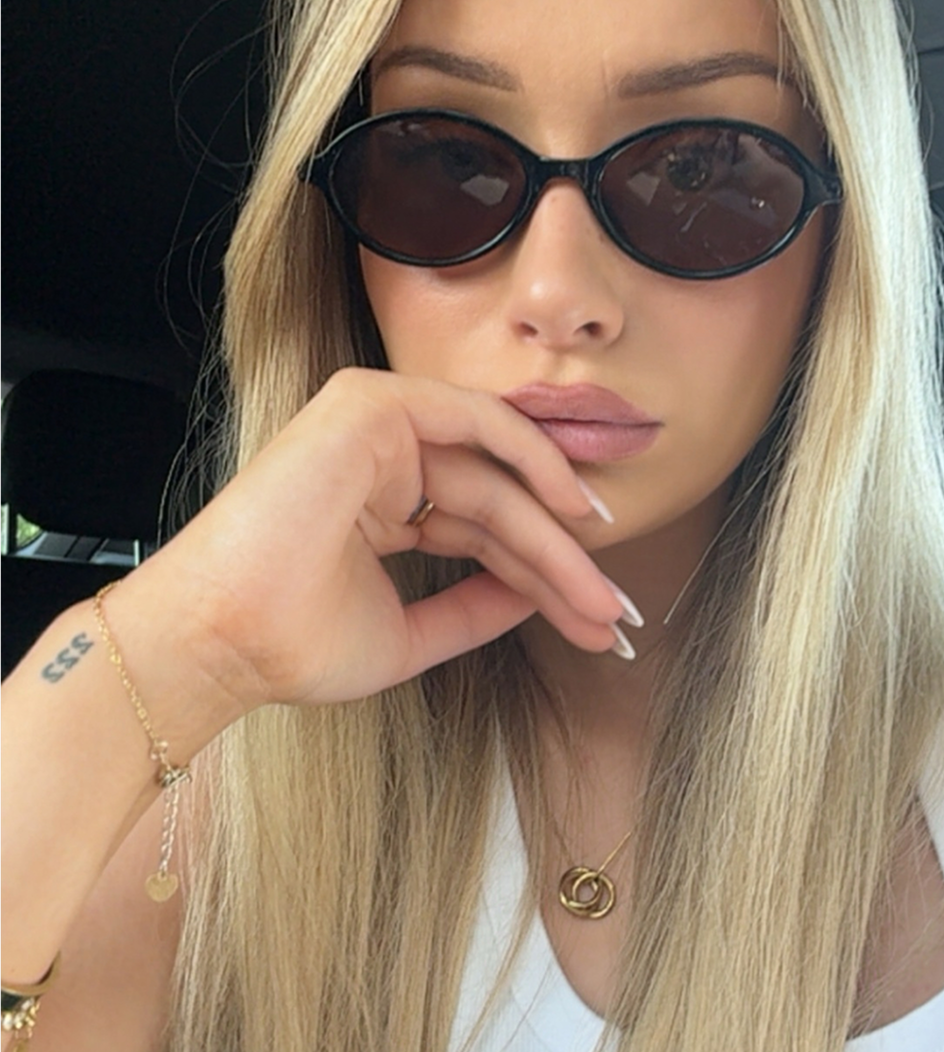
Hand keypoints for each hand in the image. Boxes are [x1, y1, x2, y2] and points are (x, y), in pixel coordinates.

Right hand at [107, 368, 625, 712]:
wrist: (224, 642)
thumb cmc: (294, 644)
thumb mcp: (410, 634)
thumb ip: (473, 609)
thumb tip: (535, 596)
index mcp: (384, 506)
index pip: (483, 533)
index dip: (540, 574)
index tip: (592, 618)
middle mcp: (383, 462)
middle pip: (498, 508)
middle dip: (559, 563)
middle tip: (611, 615)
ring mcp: (376, 428)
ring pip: (495, 478)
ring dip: (556, 538)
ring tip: (602, 599)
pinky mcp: (371, 407)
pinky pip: (476, 421)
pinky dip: (531, 456)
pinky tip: (577, 510)